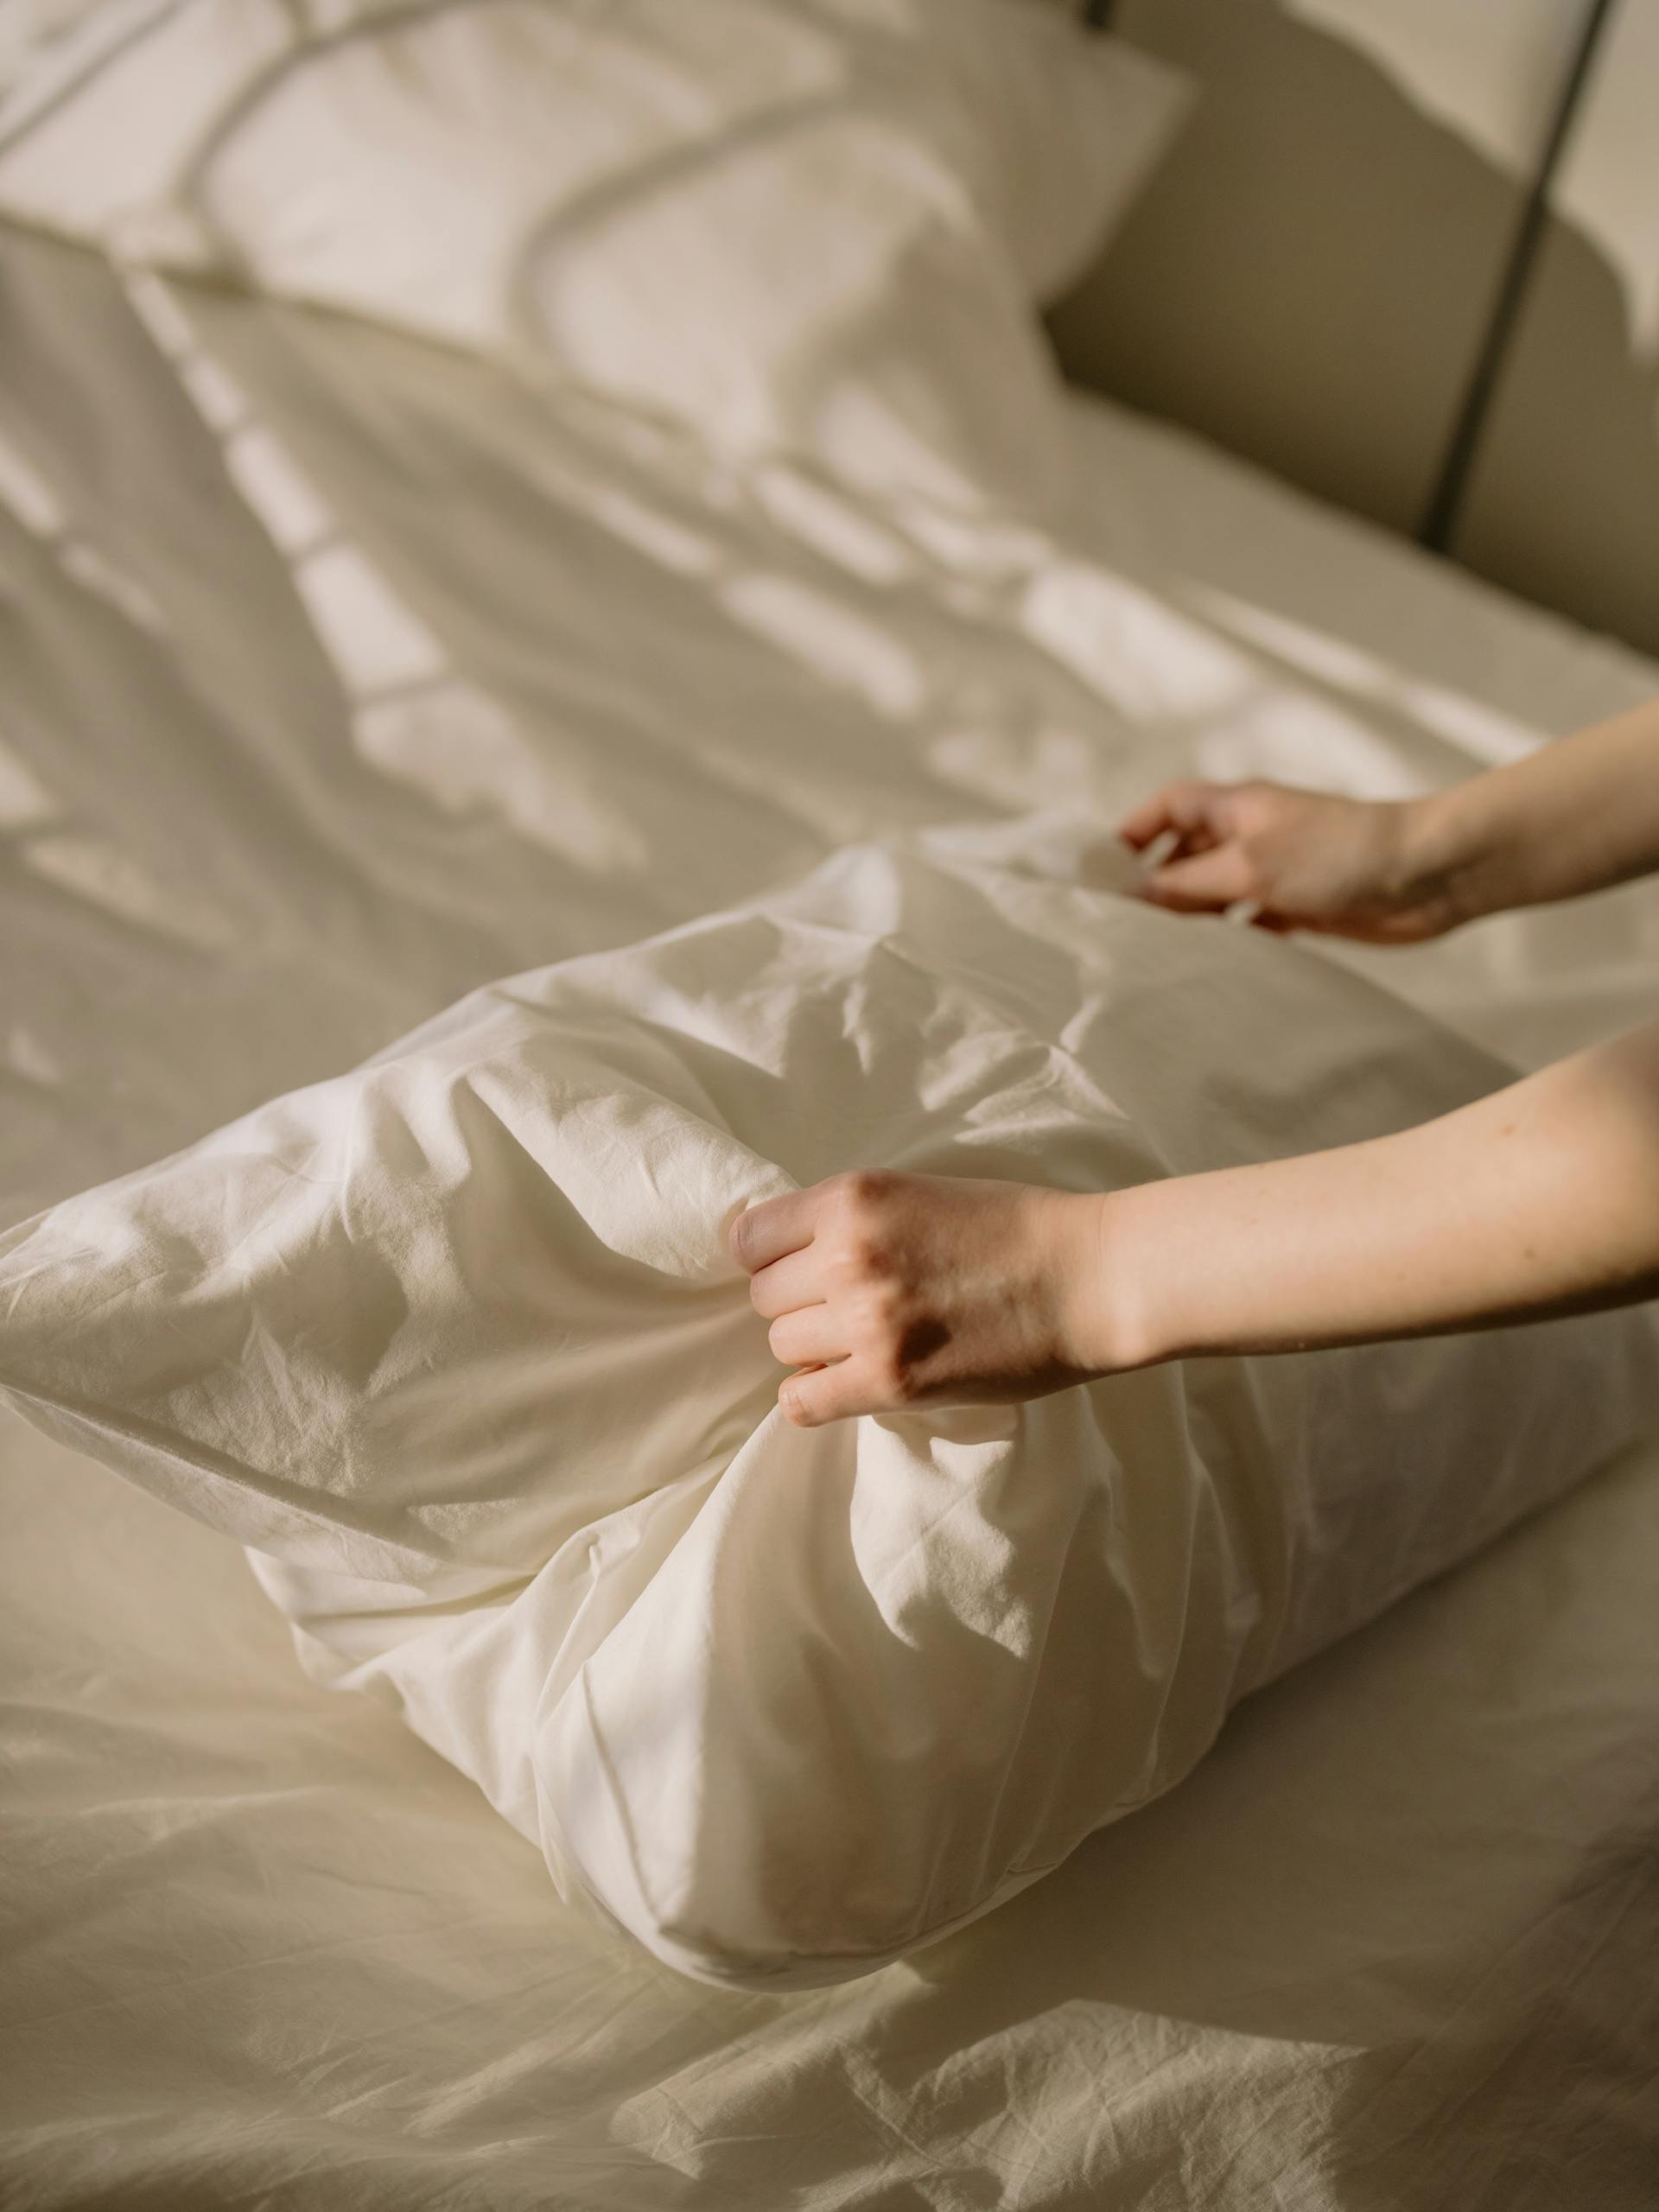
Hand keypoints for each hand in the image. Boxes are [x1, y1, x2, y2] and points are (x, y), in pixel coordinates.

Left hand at [729, 1170, 1112, 1425]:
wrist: (1087, 1277)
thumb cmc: (1015, 1228)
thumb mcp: (918, 1192)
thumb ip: (851, 1218)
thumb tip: (783, 1252)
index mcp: (853, 1199)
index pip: (751, 1237)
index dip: (770, 1256)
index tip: (795, 1268)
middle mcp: (847, 1256)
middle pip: (764, 1296)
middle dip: (797, 1303)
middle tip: (846, 1307)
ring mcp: (866, 1321)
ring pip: (782, 1346)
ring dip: (814, 1347)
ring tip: (863, 1341)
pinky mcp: (891, 1380)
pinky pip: (803, 1401)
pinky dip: (812, 1397)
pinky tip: (840, 1385)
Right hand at [1118, 780, 1458, 942]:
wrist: (1427, 875)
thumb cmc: (1338, 854)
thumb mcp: (1250, 867)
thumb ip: (1189, 883)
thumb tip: (1135, 897)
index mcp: (1235, 807)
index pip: (1166, 808)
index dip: (1130, 834)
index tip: (1099, 874)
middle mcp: (1251, 835)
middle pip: (1184, 854)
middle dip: (1154, 886)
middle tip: (1120, 927)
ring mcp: (1276, 870)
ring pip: (1215, 893)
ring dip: (1191, 919)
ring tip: (1157, 954)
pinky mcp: (1301, 905)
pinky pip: (1250, 923)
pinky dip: (1230, 941)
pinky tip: (1214, 967)